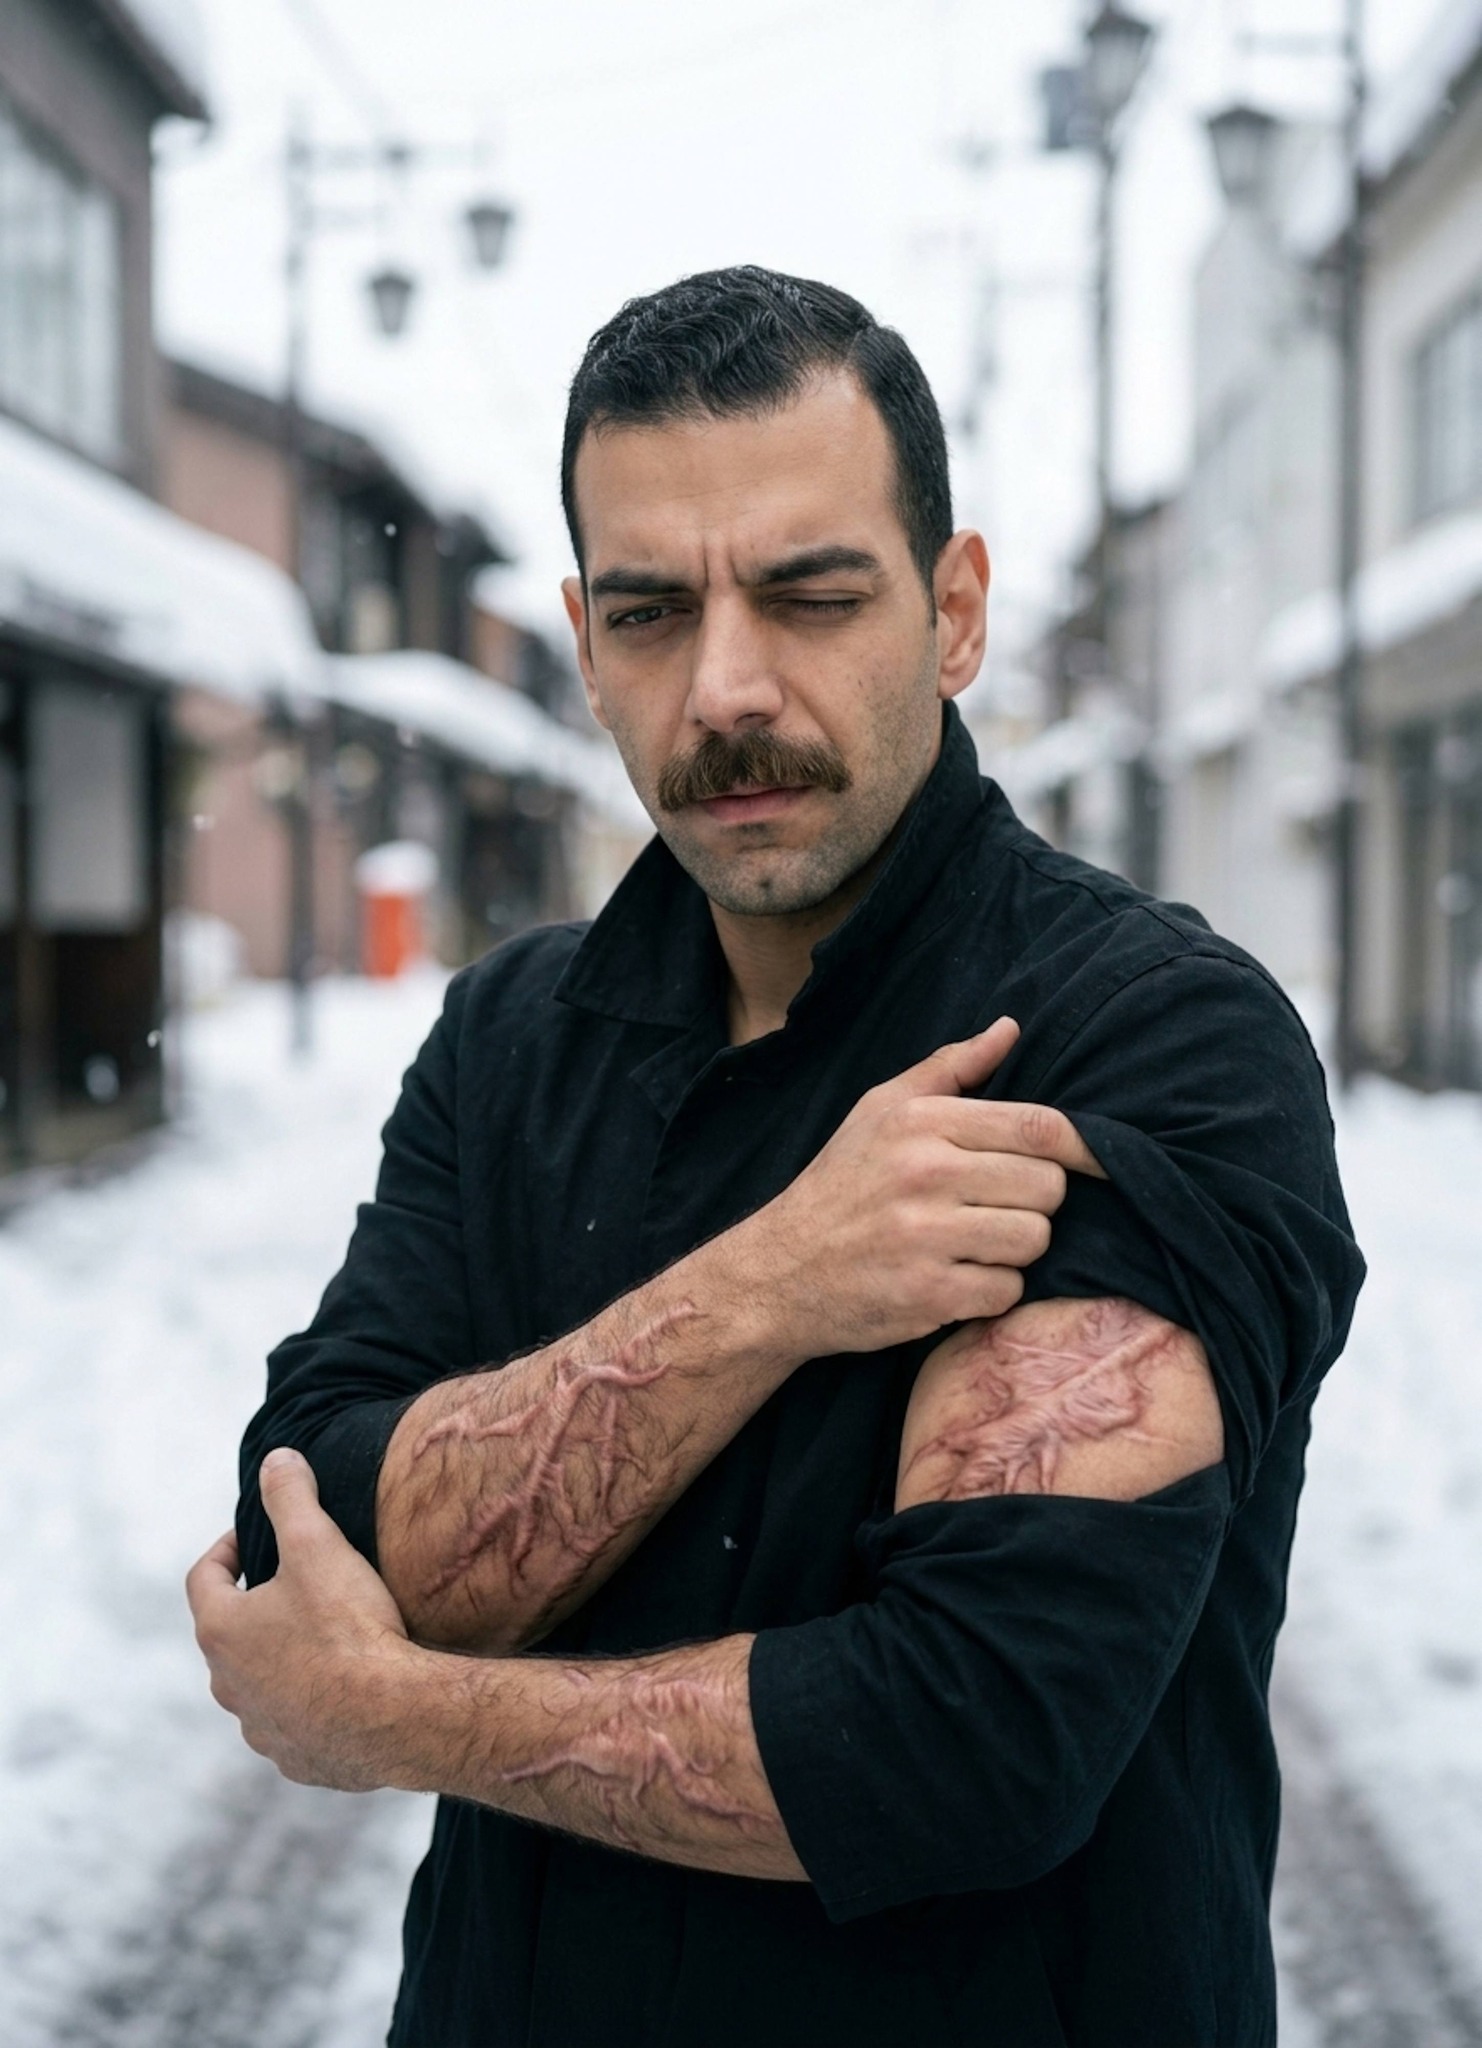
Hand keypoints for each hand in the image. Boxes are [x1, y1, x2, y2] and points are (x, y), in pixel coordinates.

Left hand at [187, 1448, 414, 1790]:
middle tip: (298, 1583)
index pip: (205, 1578)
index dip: (228, 1549)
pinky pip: (294, 1724)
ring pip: (260, 1684)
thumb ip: (291, 1497)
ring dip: (282, 1659)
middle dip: (258, 1606)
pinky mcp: (296, 1759)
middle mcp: (228, 1686)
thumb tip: (276, 1458)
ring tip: (326, 1636)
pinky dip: (310, 1704)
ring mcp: (260, 1728)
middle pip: (231, 1634)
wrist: (393, 1715)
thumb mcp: (318, 1545)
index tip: (255, 1536)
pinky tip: (347, 1690)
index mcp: (223, 1631)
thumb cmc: (349, 1627)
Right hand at [739, 1017, 1105, 1355]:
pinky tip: (957, 1277)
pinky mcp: (928, 1297)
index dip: (1083, 1146)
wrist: (779, 1271)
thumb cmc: (840, 1183)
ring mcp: (926, 1239)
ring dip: (1016, 1247)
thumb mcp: (880, 1109)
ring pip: (1034, 1239)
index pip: (1038, 1127)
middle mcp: (924, 1175)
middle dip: (1036, 1200)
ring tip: (977, 1242)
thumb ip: (949, 1069)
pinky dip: (992, 1290)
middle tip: (998, 1205)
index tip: (1093, 1159)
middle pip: (1048, 1186)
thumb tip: (1009, 1028)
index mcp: (920, 1122)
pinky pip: (1007, 1291)